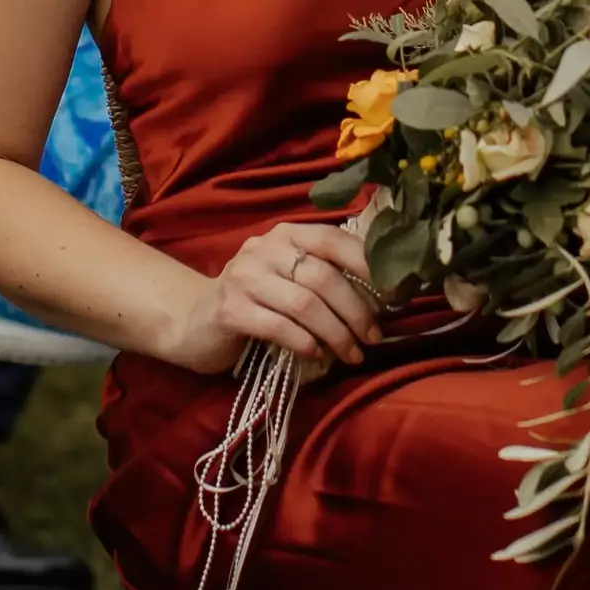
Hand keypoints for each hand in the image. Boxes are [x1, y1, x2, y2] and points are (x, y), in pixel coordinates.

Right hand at [167, 220, 380, 374]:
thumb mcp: (290, 278)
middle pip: (324, 277)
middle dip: (356, 311)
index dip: (368, 265)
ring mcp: (244, 277)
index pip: (335, 239)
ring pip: (305, 304)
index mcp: (286, 234)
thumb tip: (384, 297)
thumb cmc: (256, 301)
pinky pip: (279, 328)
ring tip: (352, 354)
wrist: (194, 321)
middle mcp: (264, 248)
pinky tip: (317, 356)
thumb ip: (325, 276)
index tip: (394, 295)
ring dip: (336, 334)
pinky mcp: (230, 310)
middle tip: (373, 338)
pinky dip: (305, 344)